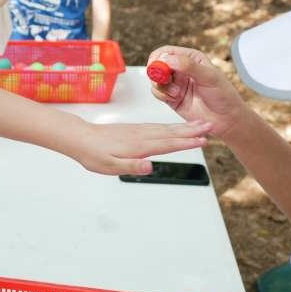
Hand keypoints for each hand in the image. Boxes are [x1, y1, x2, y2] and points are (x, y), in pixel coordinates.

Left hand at [63, 116, 212, 175]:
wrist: (79, 137)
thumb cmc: (92, 153)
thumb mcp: (109, 166)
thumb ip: (131, 166)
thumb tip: (150, 167)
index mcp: (138, 145)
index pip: (168, 144)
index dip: (187, 142)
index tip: (203, 140)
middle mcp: (141, 135)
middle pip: (171, 133)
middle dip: (192, 130)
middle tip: (211, 126)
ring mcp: (138, 131)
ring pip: (166, 128)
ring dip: (184, 127)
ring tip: (199, 124)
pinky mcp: (134, 130)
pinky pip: (157, 127)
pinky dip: (171, 127)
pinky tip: (176, 128)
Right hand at [146, 46, 252, 140]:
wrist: (226, 120)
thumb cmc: (224, 96)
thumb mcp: (209, 77)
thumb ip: (189, 66)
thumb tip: (168, 59)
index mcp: (191, 58)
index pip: (167, 52)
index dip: (159, 57)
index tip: (157, 66)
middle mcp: (181, 69)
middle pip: (158, 64)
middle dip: (157, 72)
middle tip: (163, 80)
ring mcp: (176, 83)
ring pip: (156, 79)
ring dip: (161, 85)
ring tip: (176, 93)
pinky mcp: (171, 97)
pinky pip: (157, 92)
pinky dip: (161, 94)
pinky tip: (174, 98)